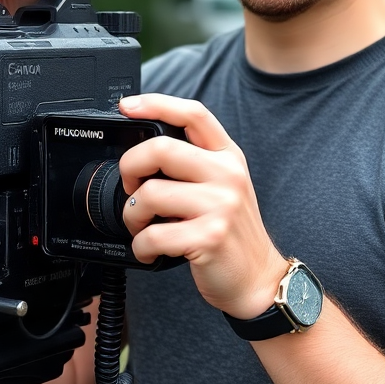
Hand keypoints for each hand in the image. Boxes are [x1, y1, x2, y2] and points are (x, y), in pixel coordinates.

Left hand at [118, 93, 287, 318]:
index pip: (193, 113)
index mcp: (227, 156)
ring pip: (150, 193)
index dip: (156, 103)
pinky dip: (140, 247)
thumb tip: (143, 147)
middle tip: (131, 187)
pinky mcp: (210, 237)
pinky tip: (149, 251)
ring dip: (131, 214)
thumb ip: (194, 162)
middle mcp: (227, 175)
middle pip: (161, 148)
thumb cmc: (230, 232)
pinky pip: (153, 235)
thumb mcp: (224, 186)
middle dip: (130, 167)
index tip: (126, 107)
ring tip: (140, 226)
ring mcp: (221, 206)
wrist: (258, 280)